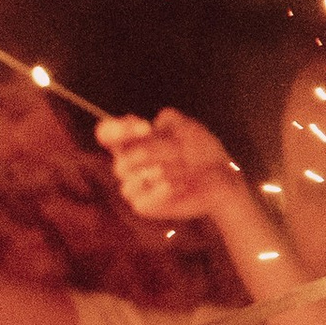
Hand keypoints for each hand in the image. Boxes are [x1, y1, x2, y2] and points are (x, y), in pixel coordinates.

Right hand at [98, 108, 245, 232]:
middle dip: (152, 151)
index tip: (145, 127)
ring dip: (158, 168)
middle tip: (178, 151)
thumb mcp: (188, 128)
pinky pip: (138, 197)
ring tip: (182, 169)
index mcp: (134, 141)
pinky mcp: (142, 204)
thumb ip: (167, 120)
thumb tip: (152, 122)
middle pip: (121, 156)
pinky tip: (173, 185)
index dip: (118, 129)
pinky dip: (157, 190)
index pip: (106, 133)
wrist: (220, 181)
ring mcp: (133, 184)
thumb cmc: (202, 153)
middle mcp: (128, 163)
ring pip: (127, 175)